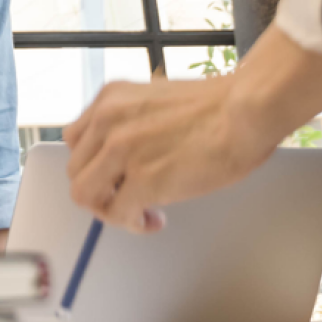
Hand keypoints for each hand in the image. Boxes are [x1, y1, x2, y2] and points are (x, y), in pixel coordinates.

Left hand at [62, 76, 264, 232]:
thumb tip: (127, 153)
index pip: (76, 140)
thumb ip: (132, 120)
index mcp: (110, 97)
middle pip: (76, 169)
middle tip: (128, 197)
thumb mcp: (155, 98)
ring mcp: (120, 150)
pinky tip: (154, 219)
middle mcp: (106, 120)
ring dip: (110, 209)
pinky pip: (116, 215)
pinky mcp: (141, 180)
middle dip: (101, 189)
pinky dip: (132, 223)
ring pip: (85, 194)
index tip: (114, 175)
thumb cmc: (218, 106)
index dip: (94, 163)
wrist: (244, 111)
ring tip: (139, 211)